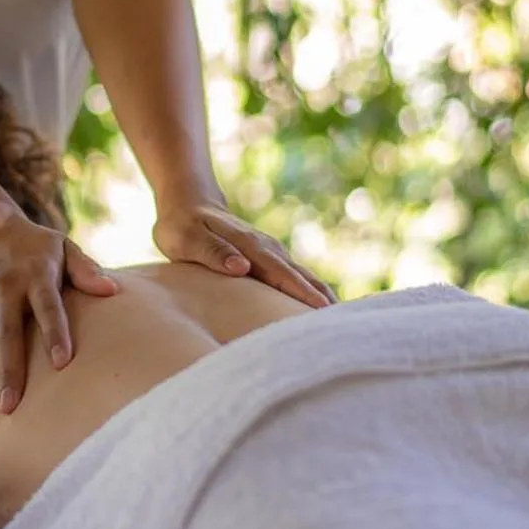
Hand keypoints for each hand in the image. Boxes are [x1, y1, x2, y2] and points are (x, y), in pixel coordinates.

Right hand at [0, 213, 117, 425]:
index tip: (62, 364)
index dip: (55, 334)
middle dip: (7, 372)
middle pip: (5, 335)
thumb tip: (111, 289)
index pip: (47, 307)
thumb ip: (85, 269)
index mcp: (34, 275)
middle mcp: (1, 290)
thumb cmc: (34, 246)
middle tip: (10, 409)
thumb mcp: (62, 247)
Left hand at [153, 199, 334, 308]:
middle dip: (322, 299)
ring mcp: (270, 254)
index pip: (282, 274)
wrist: (189, 202)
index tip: (322, 310)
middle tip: (345, 326)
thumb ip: (213, 252)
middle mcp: (267, 250)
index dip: (302, 293)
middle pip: (302, 277)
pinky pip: (295, 278)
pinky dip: (311, 292)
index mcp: (251, 247)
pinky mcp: (268, 260)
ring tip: (343, 323)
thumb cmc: (183, 225)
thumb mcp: (187, 239)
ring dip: (321, 297)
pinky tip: (321, 308)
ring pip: (303, 277)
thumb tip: (241, 268)